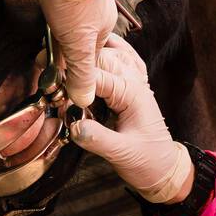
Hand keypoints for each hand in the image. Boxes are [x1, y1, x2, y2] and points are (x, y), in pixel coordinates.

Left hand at [27, 0, 116, 107]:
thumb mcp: (77, 43)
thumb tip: (84, 99)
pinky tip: (45, 9)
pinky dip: (53, 9)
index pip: (87, 57)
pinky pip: (60, 1)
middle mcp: (96, 12)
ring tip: (41, 39)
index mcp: (103, 28)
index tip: (53, 79)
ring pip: (67, 21)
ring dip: (54, 31)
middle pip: (77, 39)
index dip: (70, 68)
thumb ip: (81, 72)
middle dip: (60, 51)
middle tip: (40, 62)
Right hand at [67, 33, 192, 203]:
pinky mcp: (129, 89)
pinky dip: (105, 52)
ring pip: (106, 56)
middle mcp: (133, 82)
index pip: (96, 75)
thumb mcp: (122, 153)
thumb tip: (73, 125)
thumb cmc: (148, 161)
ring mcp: (133, 82)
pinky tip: (94, 47)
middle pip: (99, 59)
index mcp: (132, 92)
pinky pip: (119, 61)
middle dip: (74, 64)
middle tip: (50, 74)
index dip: (72, 78)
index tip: (51, 84)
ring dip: (86, 57)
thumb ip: (97, 139)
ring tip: (61, 61)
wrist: (164, 169)